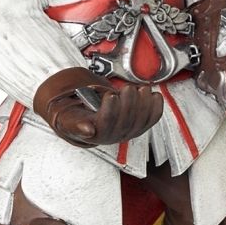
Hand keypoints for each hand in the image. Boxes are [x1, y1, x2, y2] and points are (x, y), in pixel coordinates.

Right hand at [34, 67, 163, 147]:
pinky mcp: (138, 127)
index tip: (111, 95)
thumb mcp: (69, 119)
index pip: (106, 125)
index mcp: (96, 133)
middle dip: (129, 103)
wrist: (86, 122)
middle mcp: (113, 136)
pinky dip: (156, 108)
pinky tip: (155, 96)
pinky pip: (151, 120)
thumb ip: (75, 123)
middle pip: (125, 122)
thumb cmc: (78, 118)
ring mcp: (127, 132)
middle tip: (128, 88)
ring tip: (142, 89)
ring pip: (139, 121)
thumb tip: (88, 130)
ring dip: (143, 104)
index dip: (110, 111)